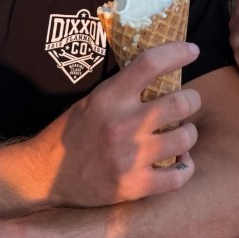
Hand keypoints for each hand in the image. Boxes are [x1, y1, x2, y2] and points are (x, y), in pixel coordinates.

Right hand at [36, 41, 201, 206]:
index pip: (151, 63)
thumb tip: (162, 71)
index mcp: (110, 97)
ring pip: (185, 138)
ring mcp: (130, 157)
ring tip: (181, 133)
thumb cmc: (73, 133)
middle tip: (188, 103)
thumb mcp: (94, 100)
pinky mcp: (134, 186)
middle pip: (181, 103)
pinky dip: (186, 166)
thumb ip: (124, 89)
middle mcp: (123, 124)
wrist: (46, 175)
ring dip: (189, 133)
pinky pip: (179, 175)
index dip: (177, 52)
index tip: (192, 51)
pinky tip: (180, 161)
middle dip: (192, 100)